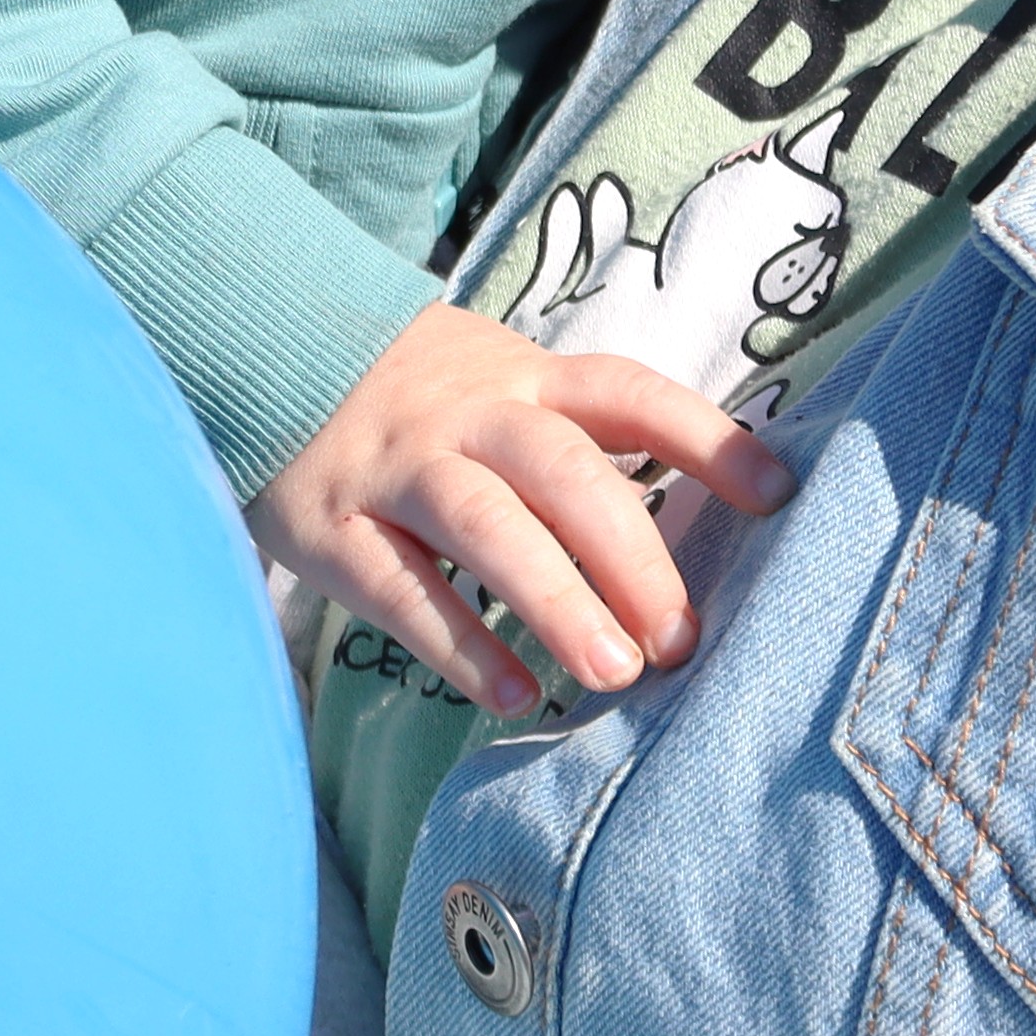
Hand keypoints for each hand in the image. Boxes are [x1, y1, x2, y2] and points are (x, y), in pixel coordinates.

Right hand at [245, 304, 787, 720]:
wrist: (258, 342)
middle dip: (631, 556)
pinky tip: (513, 694)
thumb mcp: (496, 379)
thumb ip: (573, 435)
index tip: (778, 495)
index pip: (626, 394)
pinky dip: (459, 643)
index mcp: (520, 377)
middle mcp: (464, 414)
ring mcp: (396, 467)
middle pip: (562, 471)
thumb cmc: (413, 391)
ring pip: (484, 524)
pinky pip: (400, 587)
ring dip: (556, 600)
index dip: (705, 438)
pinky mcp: (332, 525)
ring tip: (613, 674)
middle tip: (681, 640)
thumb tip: (699, 522)